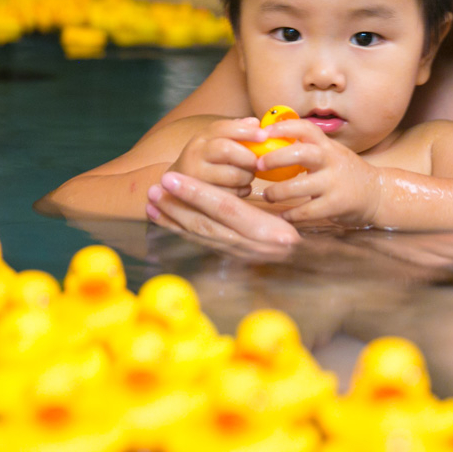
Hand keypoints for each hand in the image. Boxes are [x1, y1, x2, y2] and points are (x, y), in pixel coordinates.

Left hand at [146, 170, 300, 251]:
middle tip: (153, 188)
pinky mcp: (226, 263)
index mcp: (263, 232)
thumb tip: (230, 186)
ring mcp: (234, 258)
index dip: (195, 192)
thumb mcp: (287, 225)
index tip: (172, 178)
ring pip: (198, 236)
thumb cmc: (296, 243)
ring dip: (172, 219)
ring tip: (151, 203)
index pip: (223, 207)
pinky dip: (179, 234)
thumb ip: (260, 210)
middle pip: (204, 223)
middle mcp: (246, 246)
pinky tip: (165, 222)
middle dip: (176, 205)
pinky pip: (199, 247)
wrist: (301, 274)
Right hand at [168, 117, 263, 192]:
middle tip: (257, 163)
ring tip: (248, 176)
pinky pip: (230, 195)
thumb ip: (236, 130)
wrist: (173, 185)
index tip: (263, 136)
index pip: (224, 128)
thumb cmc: (205, 160)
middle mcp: (195, 153)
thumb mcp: (215, 141)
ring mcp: (195, 176)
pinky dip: (242, 191)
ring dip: (247, 177)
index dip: (246, 131)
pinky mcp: (200, 196)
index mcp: (202, 137)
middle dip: (248, 158)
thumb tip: (255, 122)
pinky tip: (241, 188)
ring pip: (232, 175)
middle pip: (227, 150)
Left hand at [257, 119, 383, 226]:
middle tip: (258, 165)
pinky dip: (292, 215)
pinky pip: (308, 211)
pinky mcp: (337, 205)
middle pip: (301, 153)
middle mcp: (332, 161)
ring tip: (268, 195)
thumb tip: (269, 142)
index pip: (306, 128)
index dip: (284, 127)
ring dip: (279, 191)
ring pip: (301, 186)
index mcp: (327, 147)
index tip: (264, 132)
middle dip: (276, 158)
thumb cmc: (345, 173)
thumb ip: (307, 149)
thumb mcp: (330, 154)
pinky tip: (284, 216)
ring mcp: (335, 183)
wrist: (377, 194)